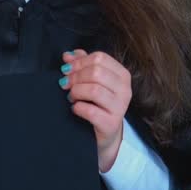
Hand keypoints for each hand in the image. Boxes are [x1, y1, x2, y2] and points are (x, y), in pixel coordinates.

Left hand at [59, 48, 131, 171]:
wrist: (106, 134)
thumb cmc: (98, 104)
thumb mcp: (93, 81)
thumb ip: (82, 65)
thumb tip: (67, 55)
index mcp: (122, 75)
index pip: (100, 58)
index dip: (79, 62)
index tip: (67, 70)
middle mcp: (125, 89)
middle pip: (96, 72)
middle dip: (76, 77)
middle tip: (65, 85)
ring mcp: (120, 107)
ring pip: (94, 90)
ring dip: (76, 92)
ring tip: (71, 97)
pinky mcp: (111, 124)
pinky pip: (90, 111)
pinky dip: (78, 108)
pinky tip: (75, 109)